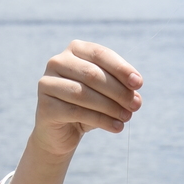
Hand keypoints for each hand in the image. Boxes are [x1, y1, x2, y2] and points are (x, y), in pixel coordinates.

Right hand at [34, 40, 141, 159]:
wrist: (62, 132)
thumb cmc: (88, 107)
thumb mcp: (107, 95)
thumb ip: (120, 91)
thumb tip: (136, 98)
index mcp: (74, 50)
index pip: (100, 54)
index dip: (121, 68)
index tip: (138, 84)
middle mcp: (57, 62)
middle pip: (92, 74)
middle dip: (118, 91)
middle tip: (136, 106)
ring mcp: (47, 82)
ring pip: (83, 93)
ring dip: (111, 107)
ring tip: (127, 117)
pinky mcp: (45, 105)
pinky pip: (76, 112)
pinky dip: (101, 121)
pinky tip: (116, 127)